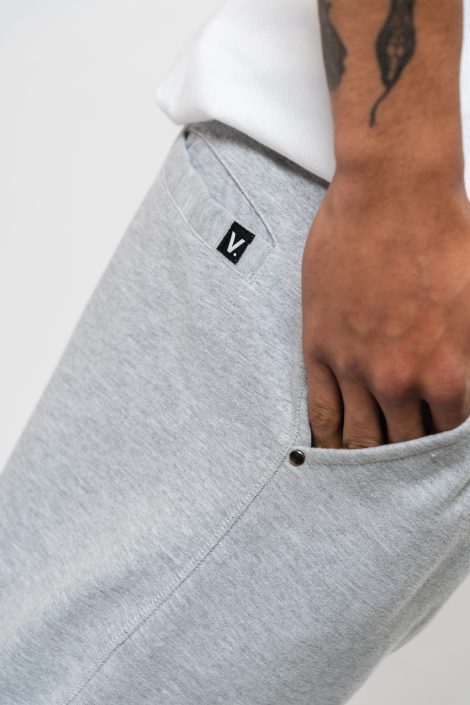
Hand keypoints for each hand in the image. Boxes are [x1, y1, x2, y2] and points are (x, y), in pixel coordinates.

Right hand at [301, 166, 469, 447]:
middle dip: (403, 458)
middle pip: (403, 444)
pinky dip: (327, 437)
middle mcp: (401, 377)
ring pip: (359, 437)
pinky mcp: (321, 347)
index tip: (429, 452)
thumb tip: (462, 383)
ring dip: (364, 456)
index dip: (439, 447)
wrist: (393, 191)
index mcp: (449, 370)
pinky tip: (329, 447)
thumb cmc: (444, 232)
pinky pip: (321, 409)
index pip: (446, 434)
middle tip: (396, 464)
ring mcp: (356, 365)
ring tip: (363, 467)